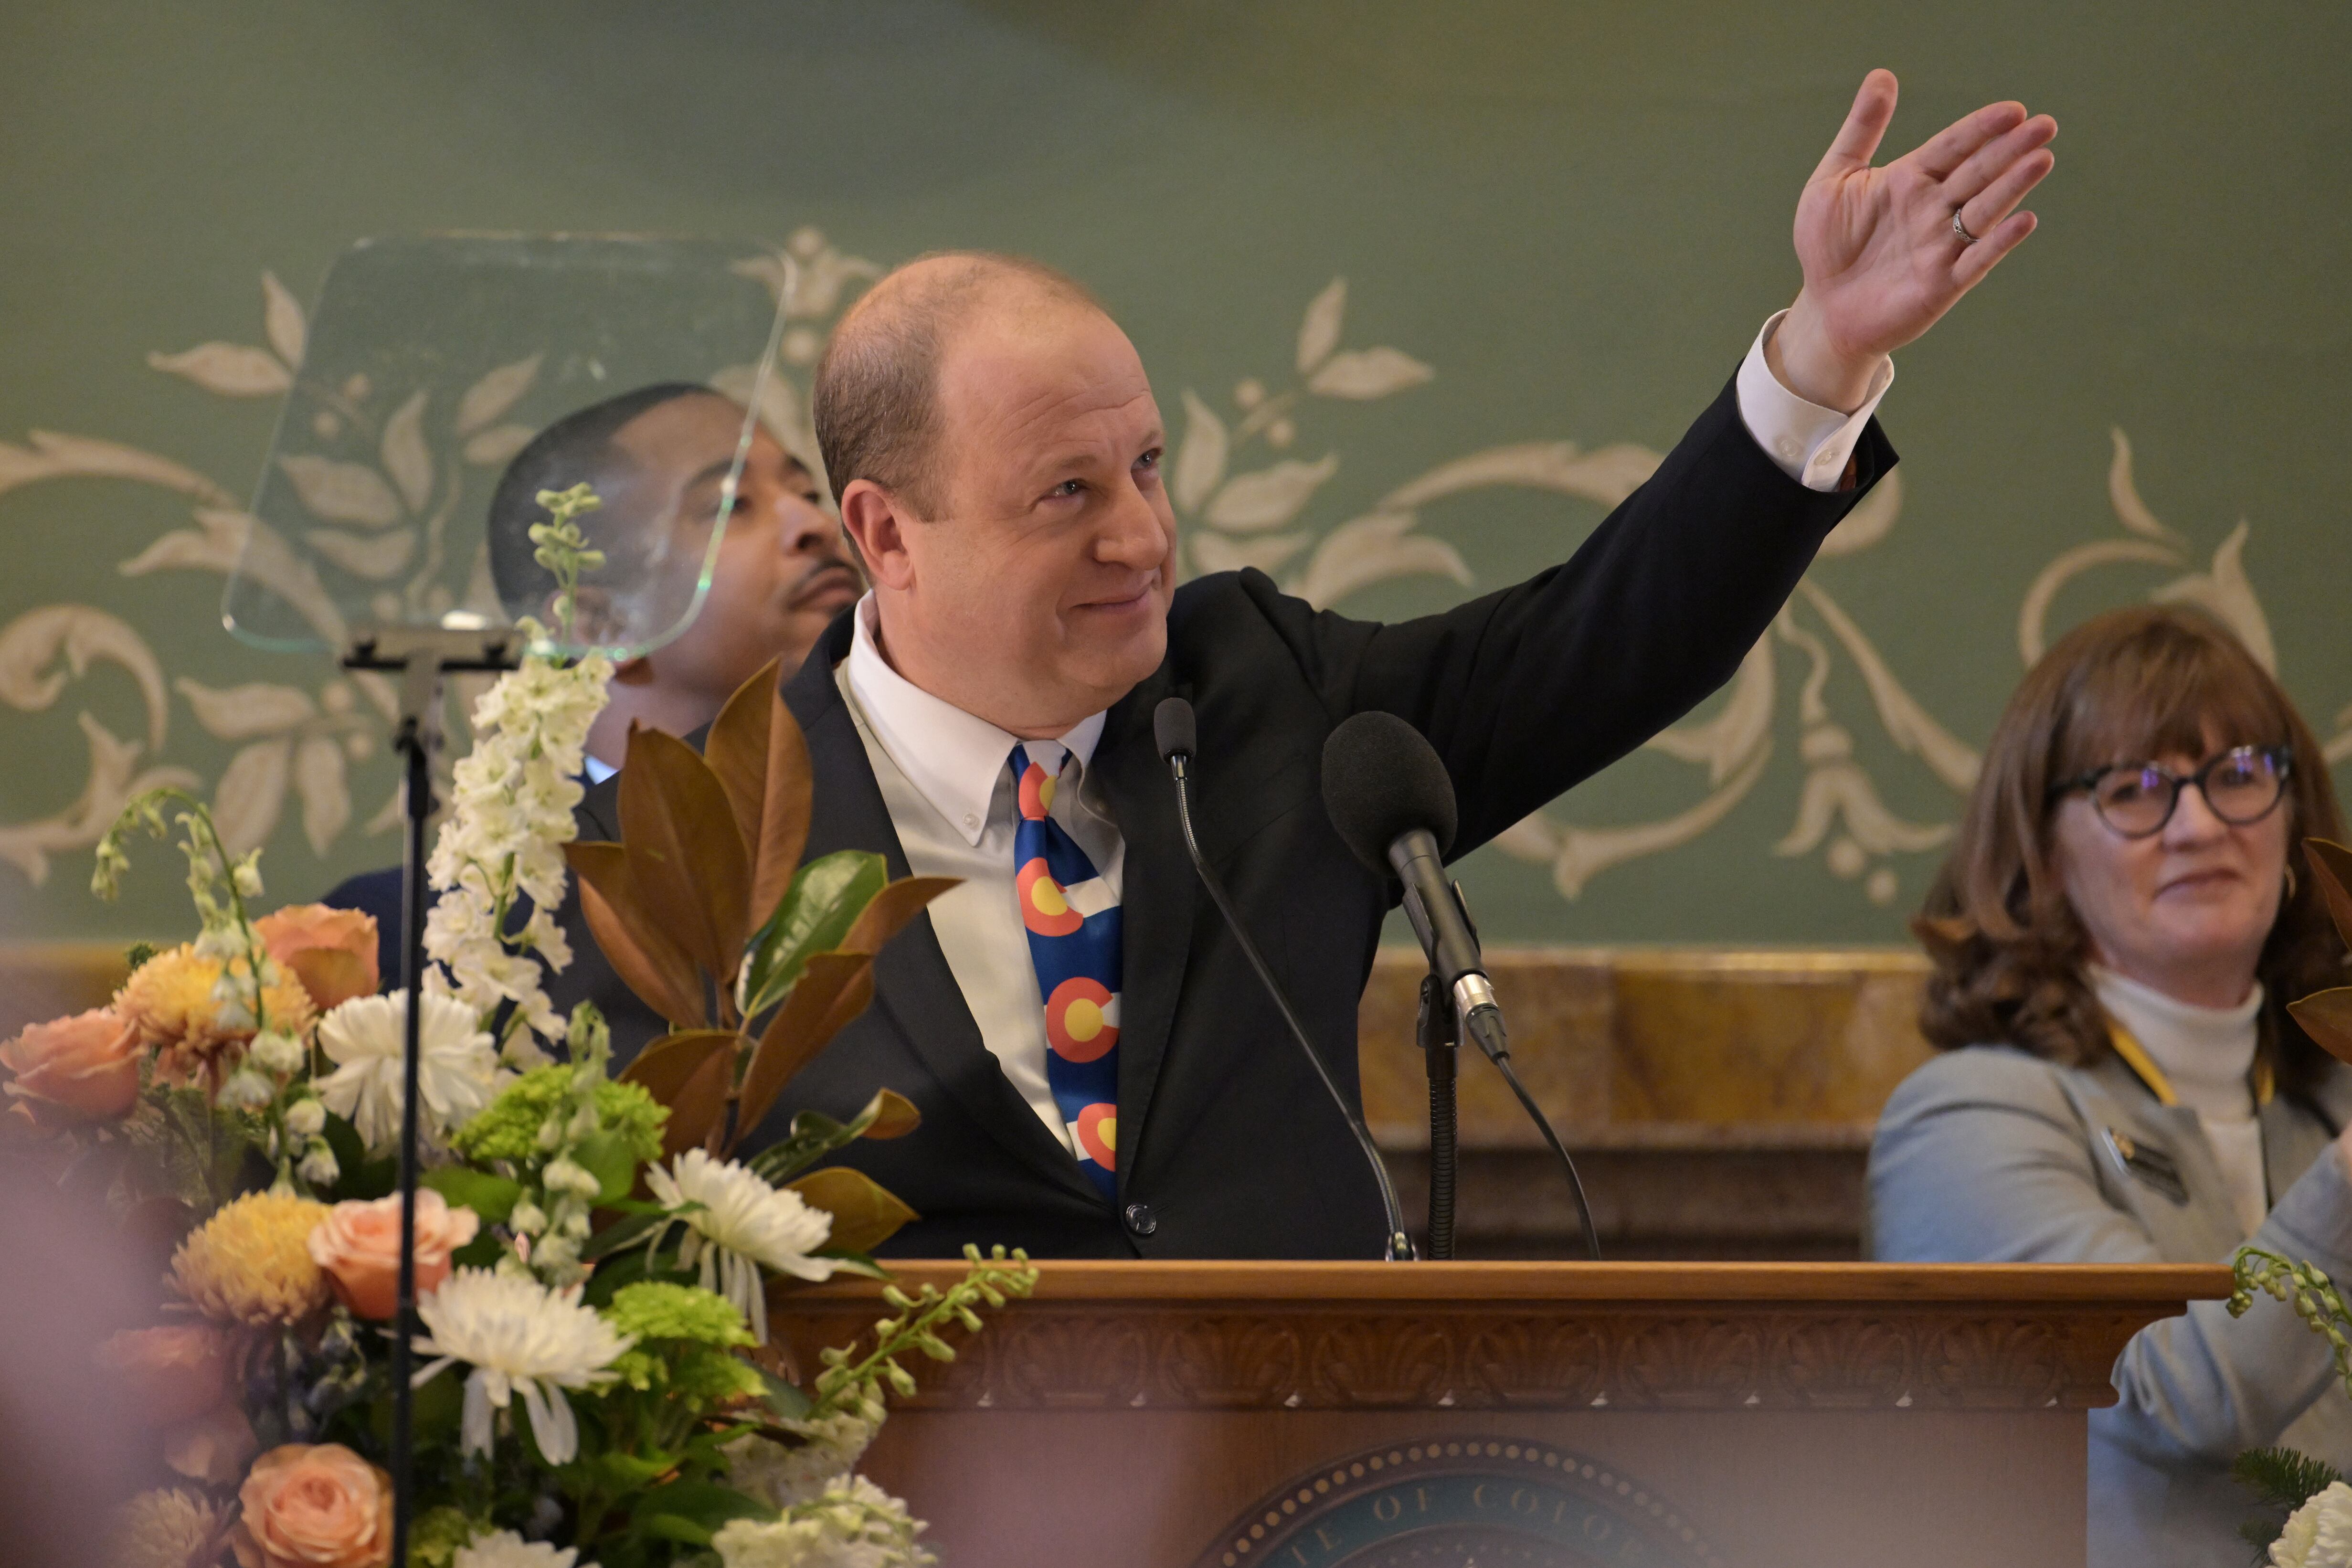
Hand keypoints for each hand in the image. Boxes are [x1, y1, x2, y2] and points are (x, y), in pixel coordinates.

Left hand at [1769, 69, 2056, 411]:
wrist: (1824, 307)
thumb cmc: (1827, 244)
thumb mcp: (1833, 181)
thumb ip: (1861, 131)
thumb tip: (1882, 75)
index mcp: (1912, 179)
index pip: (1953, 146)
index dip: (1981, 128)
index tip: (2012, 110)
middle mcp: (1934, 208)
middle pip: (1978, 173)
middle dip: (2010, 149)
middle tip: (2044, 125)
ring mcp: (1942, 245)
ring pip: (1984, 210)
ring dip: (2013, 186)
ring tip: (2040, 159)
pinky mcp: (1943, 284)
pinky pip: (1976, 260)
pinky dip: (1998, 241)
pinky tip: (2023, 220)